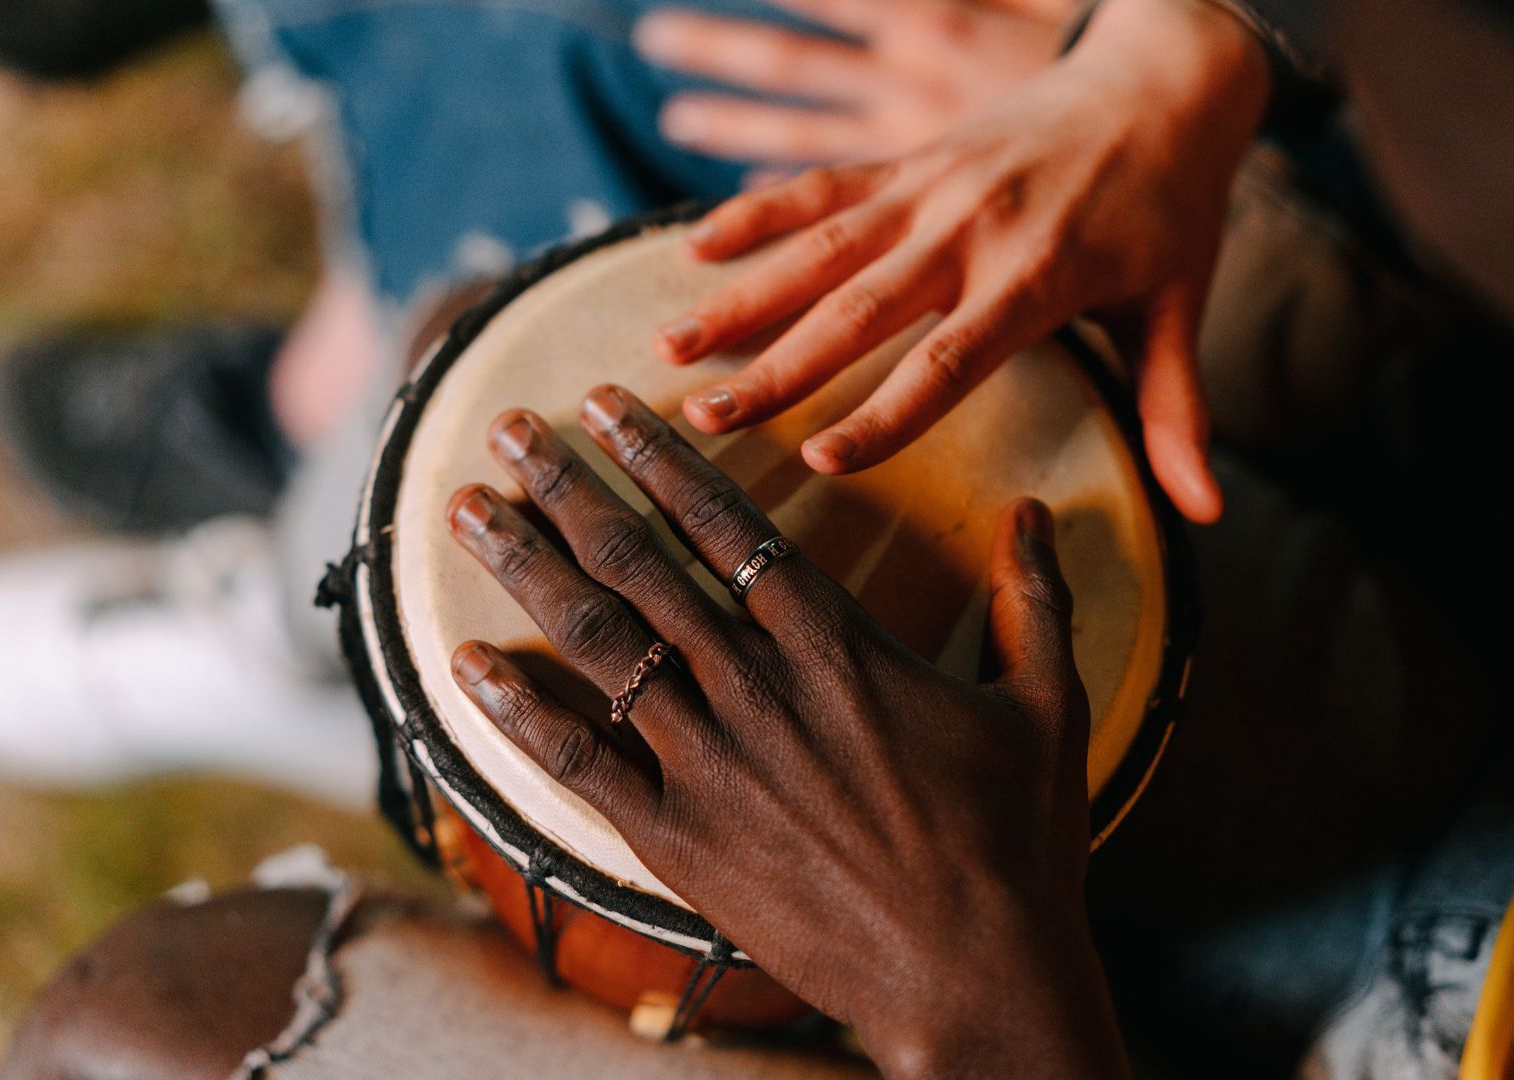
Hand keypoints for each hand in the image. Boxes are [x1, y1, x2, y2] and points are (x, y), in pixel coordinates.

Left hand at [446, 385, 1127, 1078]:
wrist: (977, 979)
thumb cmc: (1017, 847)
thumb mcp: (1049, 708)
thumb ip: (1033, 600)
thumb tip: (1038, 512)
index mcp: (838, 645)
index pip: (726, 524)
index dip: (657, 457)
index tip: (604, 405)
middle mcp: (760, 687)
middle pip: (640, 563)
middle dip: (565, 486)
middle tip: (504, 430)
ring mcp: (711, 764)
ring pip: (599, 644)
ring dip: (525, 568)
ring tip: (466, 513)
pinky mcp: (681, 842)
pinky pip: (580, 764)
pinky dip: (517, 711)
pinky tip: (463, 665)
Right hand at [654, 0, 1272, 523]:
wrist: (1165, 74)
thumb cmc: (1174, 205)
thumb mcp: (1181, 306)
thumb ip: (1176, 411)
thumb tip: (1203, 514)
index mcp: (1039, 277)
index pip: (948, 362)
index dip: (882, 413)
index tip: (817, 460)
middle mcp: (973, 229)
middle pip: (861, 309)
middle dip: (778, 367)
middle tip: (704, 419)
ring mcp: (933, 186)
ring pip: (821, 245)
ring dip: (742, 296)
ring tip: (668, 345)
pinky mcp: (911, 156)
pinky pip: (822, 183)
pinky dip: (756, 211)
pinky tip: (690, 248)